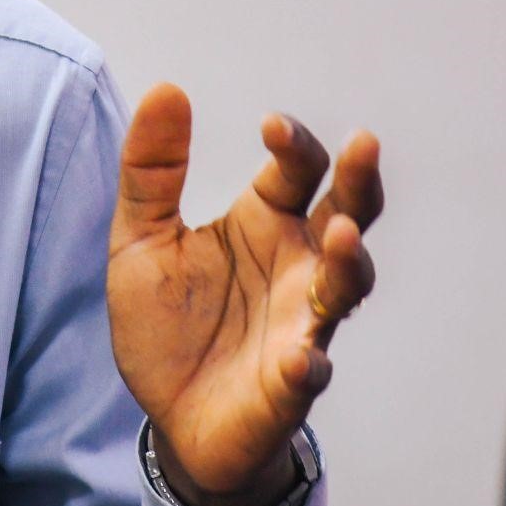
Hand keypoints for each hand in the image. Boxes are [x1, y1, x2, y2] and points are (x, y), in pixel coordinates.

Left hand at [107, 84, 382, 505]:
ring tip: (337, 239)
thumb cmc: (168, 324)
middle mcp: (298, 266)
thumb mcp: (140, 241)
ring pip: (346, 287)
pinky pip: (312, 372)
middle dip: (360, 181)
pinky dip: (310, 365)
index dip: (295, 143)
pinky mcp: (291, 384)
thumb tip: (166, 88)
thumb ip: (150, 172)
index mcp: (265, 223)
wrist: (170, 417)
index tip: (271, 126)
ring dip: (346, 264)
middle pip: (349, 213)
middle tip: (364, 145)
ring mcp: (302, 324)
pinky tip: (301, 360)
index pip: (298, 170)